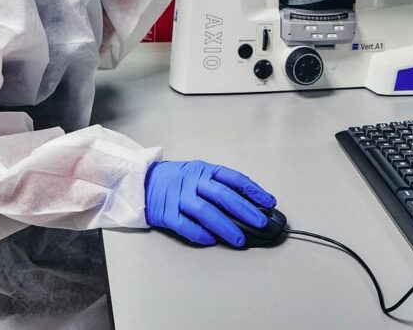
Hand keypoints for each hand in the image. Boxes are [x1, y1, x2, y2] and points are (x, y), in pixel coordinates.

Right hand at [144, 160, 276, 246]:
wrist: (143, 181)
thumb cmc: (176, 179)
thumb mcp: (199, 173)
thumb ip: (219, 184)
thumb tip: (249, 203)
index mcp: (204, 170)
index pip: (234, 179)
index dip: (253, 190)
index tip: (269, 202)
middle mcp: (193, 182)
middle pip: (223, 196)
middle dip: (245, 210)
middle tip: (260, 222)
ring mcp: (179, 197)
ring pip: (206, 212)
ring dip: (225, 227)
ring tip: (240, 239)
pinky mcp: (166, 214)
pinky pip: (185, 226)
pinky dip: (199, 234)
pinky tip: (211, 241)